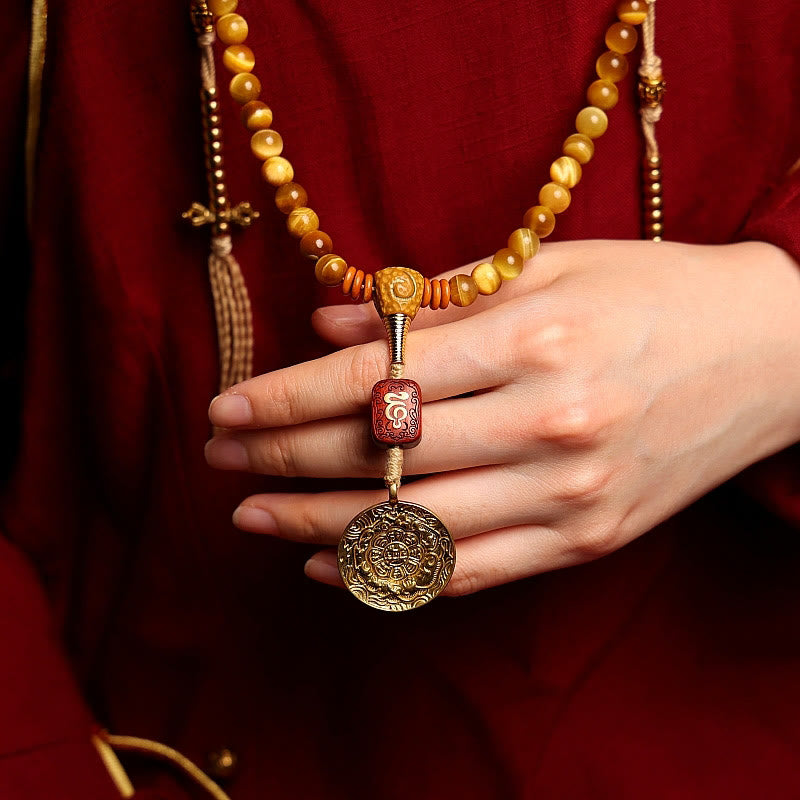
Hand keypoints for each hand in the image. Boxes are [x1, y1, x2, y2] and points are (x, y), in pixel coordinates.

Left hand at [205, 239, 799, 594]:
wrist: (769, 355)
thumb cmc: (653, 294)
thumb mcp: (550, 268)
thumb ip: (436, 302)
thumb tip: (332, 327)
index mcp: (536, 341)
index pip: (377, 380)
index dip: (287, 396)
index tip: (226, 405)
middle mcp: (550, 426)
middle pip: (382, 457)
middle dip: (282, 457)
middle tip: (221, 455)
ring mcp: (569, 495)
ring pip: (413, 527)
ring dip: (315, 524)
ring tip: (252, 513)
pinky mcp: (586, 539)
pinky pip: (468, 572)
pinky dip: (390, 574)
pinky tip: (330, 561)